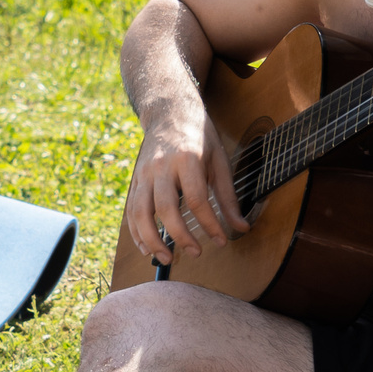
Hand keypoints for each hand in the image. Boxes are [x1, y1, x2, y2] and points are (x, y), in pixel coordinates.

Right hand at [126, 108, 246, 263]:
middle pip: (166, 208)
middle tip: (196, 253)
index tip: (221, 241)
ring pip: (140, 211)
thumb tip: (241, 228)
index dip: (210, 224)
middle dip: (180, 236)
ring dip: (151, 239)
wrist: (169, 112)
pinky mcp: (135, 179)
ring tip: (166, 259)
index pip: (197, 199)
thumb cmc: (200, 137)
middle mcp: (161, 166)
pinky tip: (147, 249)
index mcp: (187, 158)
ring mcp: (144, 172)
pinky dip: (136, 233)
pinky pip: (131, 210)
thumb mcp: (220, 161)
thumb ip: (228, 197)